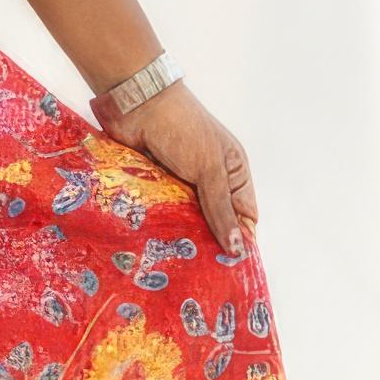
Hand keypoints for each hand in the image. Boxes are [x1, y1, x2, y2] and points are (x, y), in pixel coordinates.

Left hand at [95, 75, 257, 260]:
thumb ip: (221, 209)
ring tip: (180, 268)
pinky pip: (161, 212)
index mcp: (233, 172)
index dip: (240, 240)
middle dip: (209, 244)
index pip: (243, 215)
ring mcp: (181, 183)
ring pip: (186, 220)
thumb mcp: (209, 169)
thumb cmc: (182, 129)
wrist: (136, 102)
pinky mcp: (155, 185)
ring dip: (182, 237)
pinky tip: (156, 248)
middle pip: (214, 222)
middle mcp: (209, 180)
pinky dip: (160, 226)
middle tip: (203, 277)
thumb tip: (238, 248)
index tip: (232, 271)